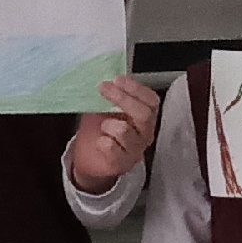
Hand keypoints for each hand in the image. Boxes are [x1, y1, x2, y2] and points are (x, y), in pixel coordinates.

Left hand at [68, 74, 161, 191]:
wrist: (90, 157)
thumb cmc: (100, 129)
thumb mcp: (105, 107)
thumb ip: (110, 95)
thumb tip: (105, 78)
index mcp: (145, 117)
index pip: (151, 101)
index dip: (136, 88)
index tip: (117, 79)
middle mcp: (144, 133)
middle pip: (144, 114)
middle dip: (122, 99)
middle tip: (104, 89)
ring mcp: (135, 150)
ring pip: (125, 131)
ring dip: (109, 124)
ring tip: (103, 126)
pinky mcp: (122, 164)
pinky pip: (112, 148)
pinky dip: (102, 141)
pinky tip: (100, 141)